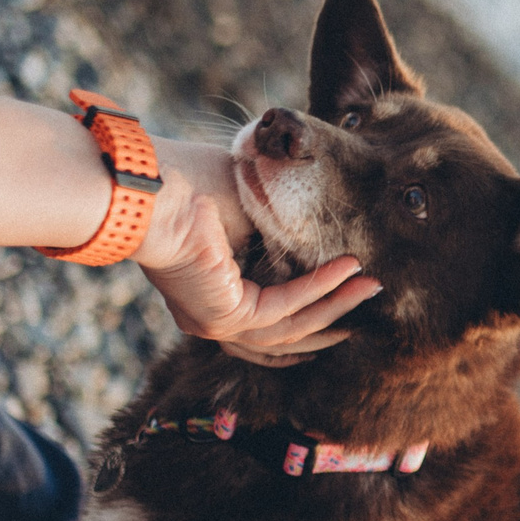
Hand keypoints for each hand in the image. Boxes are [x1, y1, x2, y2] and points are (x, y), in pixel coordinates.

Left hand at [131, 139, 380, 363]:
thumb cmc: (185, 186)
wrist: (148, 191)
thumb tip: (315, 238)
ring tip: (371, 286)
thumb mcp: (244, 211)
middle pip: (285, 334)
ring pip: (291, 327)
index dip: (311, 308)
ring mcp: (216, 321)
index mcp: (208, 294)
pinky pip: (286, 307)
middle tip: (369, 295)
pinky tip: (349, 269)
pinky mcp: (226, 315)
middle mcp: (210, 316)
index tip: (346, 287)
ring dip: (336, 307)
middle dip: (333, 316)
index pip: (265, 317)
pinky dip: (321, 289)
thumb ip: (276, 234)